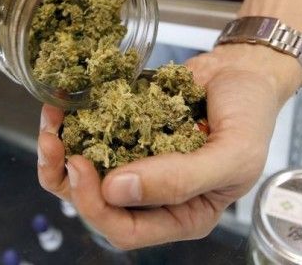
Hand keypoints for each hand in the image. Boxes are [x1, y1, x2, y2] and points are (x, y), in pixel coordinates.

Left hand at [37, 44, 301, 248]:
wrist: (245, 71)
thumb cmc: (251, 117)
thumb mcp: (232, 155)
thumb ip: (181, 179)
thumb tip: (116, 189)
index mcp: (182, 214)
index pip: (128, 230)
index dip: (97, 207)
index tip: (82, 167)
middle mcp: (152, 194)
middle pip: (96, 206)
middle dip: (69, 180)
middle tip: (56, 145)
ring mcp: (135, 161)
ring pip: (84, 174)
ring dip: (59, 154)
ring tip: (50, 125)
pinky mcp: (123, 131)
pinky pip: (89, 137)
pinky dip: (70, 125)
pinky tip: (60, 107)